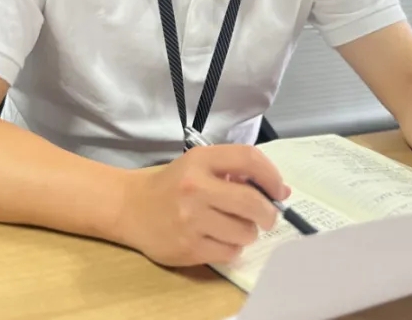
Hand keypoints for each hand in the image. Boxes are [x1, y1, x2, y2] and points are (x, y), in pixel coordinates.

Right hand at [116, 144, 289, 266]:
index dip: (272, 176)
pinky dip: (231, 247)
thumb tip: (281, 191)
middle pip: (252, 202)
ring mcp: (190, 220)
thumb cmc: (172, 184)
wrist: (130, 208)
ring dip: (247, 232)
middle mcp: (195, 188)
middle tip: (267, 217)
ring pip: (244, 232)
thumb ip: (236, 172)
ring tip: (233, 227)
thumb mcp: (199, 165)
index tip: (279, 191)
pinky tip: (219, 238)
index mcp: (200, 160)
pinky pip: (230, 252)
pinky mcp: (187, 248)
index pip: (249, 159)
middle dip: (268, 213)